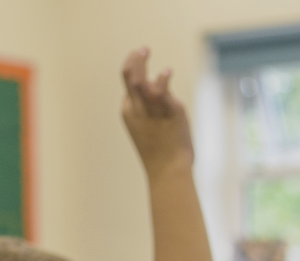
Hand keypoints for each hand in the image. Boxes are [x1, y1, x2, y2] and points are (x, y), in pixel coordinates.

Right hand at [120, 49, 193, 177]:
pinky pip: (163, 89)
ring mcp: (153, 110)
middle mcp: (138, 110)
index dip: (134, 75)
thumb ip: (147, 114)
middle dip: (133, 60)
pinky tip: (166, 71)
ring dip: (141, 62)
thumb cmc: (159, 155)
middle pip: (129, 77)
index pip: (129, 89)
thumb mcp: (146, 132)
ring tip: (145, 50)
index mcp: (129, 114)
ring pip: (141, 79)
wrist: (168, 172)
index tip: (142, 66)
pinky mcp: (171, 111)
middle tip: (141, 50)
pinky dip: (163, 77)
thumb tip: (156, 97)